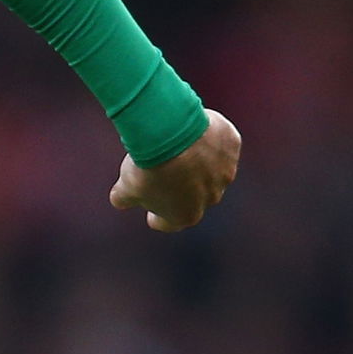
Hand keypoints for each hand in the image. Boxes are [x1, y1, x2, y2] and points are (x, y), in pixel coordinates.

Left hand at [110, 108, 240, 232]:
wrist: (171, 131)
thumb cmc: (147, 165)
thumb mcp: (126, 187)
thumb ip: (123, 198)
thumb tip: (120, 200)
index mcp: (185, 216)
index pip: (169, 222)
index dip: (157, 217)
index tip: (151, 211)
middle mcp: (211, 198)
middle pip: (194, 197)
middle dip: (180, 189)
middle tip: (164, 174)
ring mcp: (225, 171)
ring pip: (211, 171)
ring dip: (198, 164)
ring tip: (179, 148)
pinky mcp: (232, 146)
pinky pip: (221, 146)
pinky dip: (210, 142)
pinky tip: (195, 132)